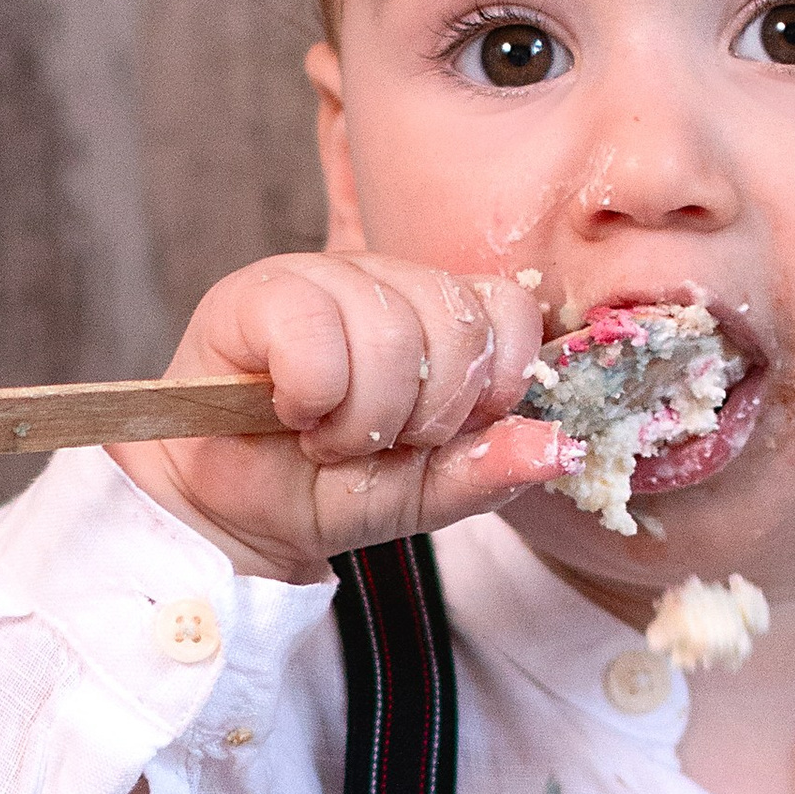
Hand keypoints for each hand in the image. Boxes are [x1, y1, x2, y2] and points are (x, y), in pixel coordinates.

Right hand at [109, 255, 560, 584]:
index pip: (510, 309)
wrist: (231, 514)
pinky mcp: (259, 292)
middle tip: (376, 443)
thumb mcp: (423, 495)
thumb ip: (489, 469)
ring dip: (362, 416)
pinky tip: (291, 410)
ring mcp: (325, 279)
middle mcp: (389, 285)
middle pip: (457, 323)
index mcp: (440, 318)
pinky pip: (316, 330)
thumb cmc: (325, 491)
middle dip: (423, 416)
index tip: (447, 433)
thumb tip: (562, 448)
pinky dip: (312, 393)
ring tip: (329, 439)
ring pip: (392, 330)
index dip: (492, 381)